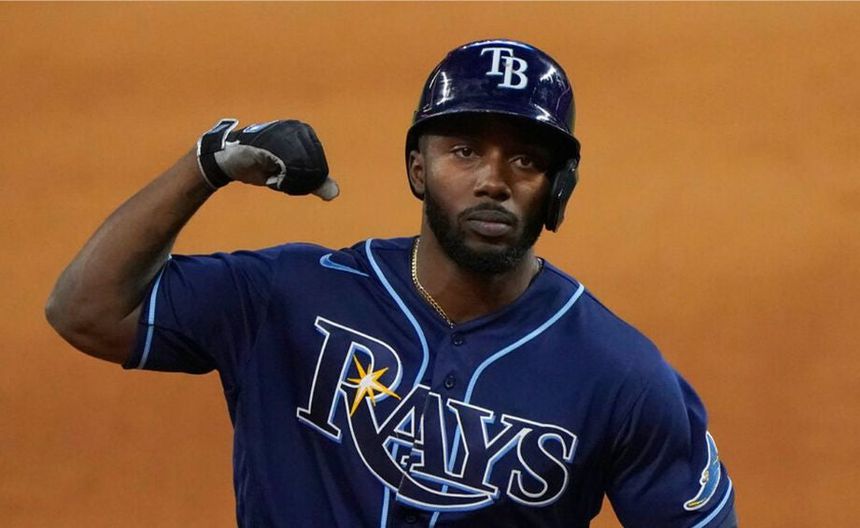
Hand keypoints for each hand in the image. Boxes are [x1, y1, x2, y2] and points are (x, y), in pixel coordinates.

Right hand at [198, 119, 338, 200]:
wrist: (231, 160)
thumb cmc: (264, 165)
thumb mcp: (294, 176)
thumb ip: (314, 183)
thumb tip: (335, 193)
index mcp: (306, 134)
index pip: (319, 169)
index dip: (302, 181)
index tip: (284, 176)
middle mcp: (297, 129)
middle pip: (310, 169)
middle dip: (294, 180)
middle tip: (276, 175)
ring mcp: (282, 133)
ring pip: (298, 168)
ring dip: (284, 179)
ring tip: (270, 171)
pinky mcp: (267, 142)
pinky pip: (282, 165)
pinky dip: (276, 176)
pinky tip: (266, 173)